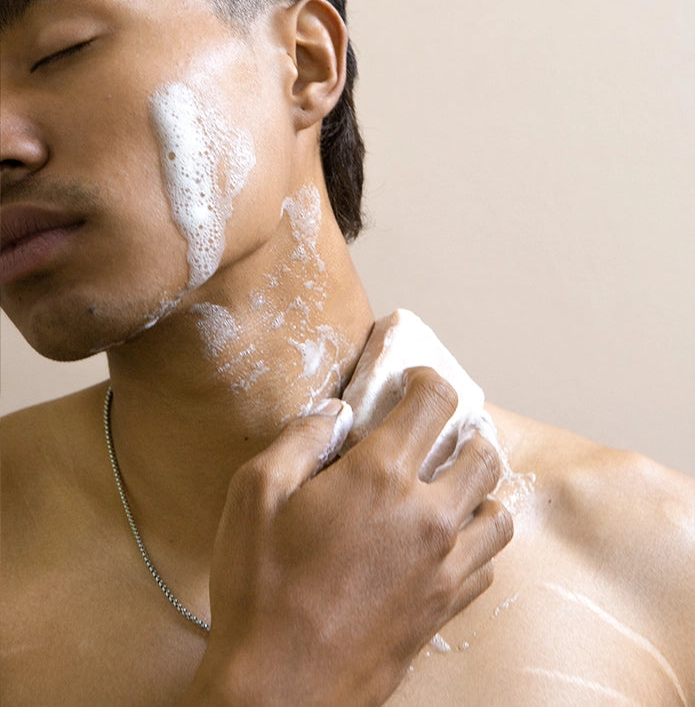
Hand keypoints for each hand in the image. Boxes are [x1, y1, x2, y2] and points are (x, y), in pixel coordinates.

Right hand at [182, 367, 511, 706]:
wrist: (280, 689)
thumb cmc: (261, 589)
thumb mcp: (254, 494)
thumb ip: (300, 438)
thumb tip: (335, 412)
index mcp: (380, 477)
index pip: (434, 403)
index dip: (427, 379)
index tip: (413, 382)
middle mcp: (427, 515)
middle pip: (483, 454)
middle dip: (466, 432)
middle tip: (441, 434)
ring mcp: (443, 566)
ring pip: (498, 512)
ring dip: (481, 489)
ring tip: (452, 487)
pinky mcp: (444, 608)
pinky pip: (487, 564)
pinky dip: (477, 543)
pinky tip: (447, 542)